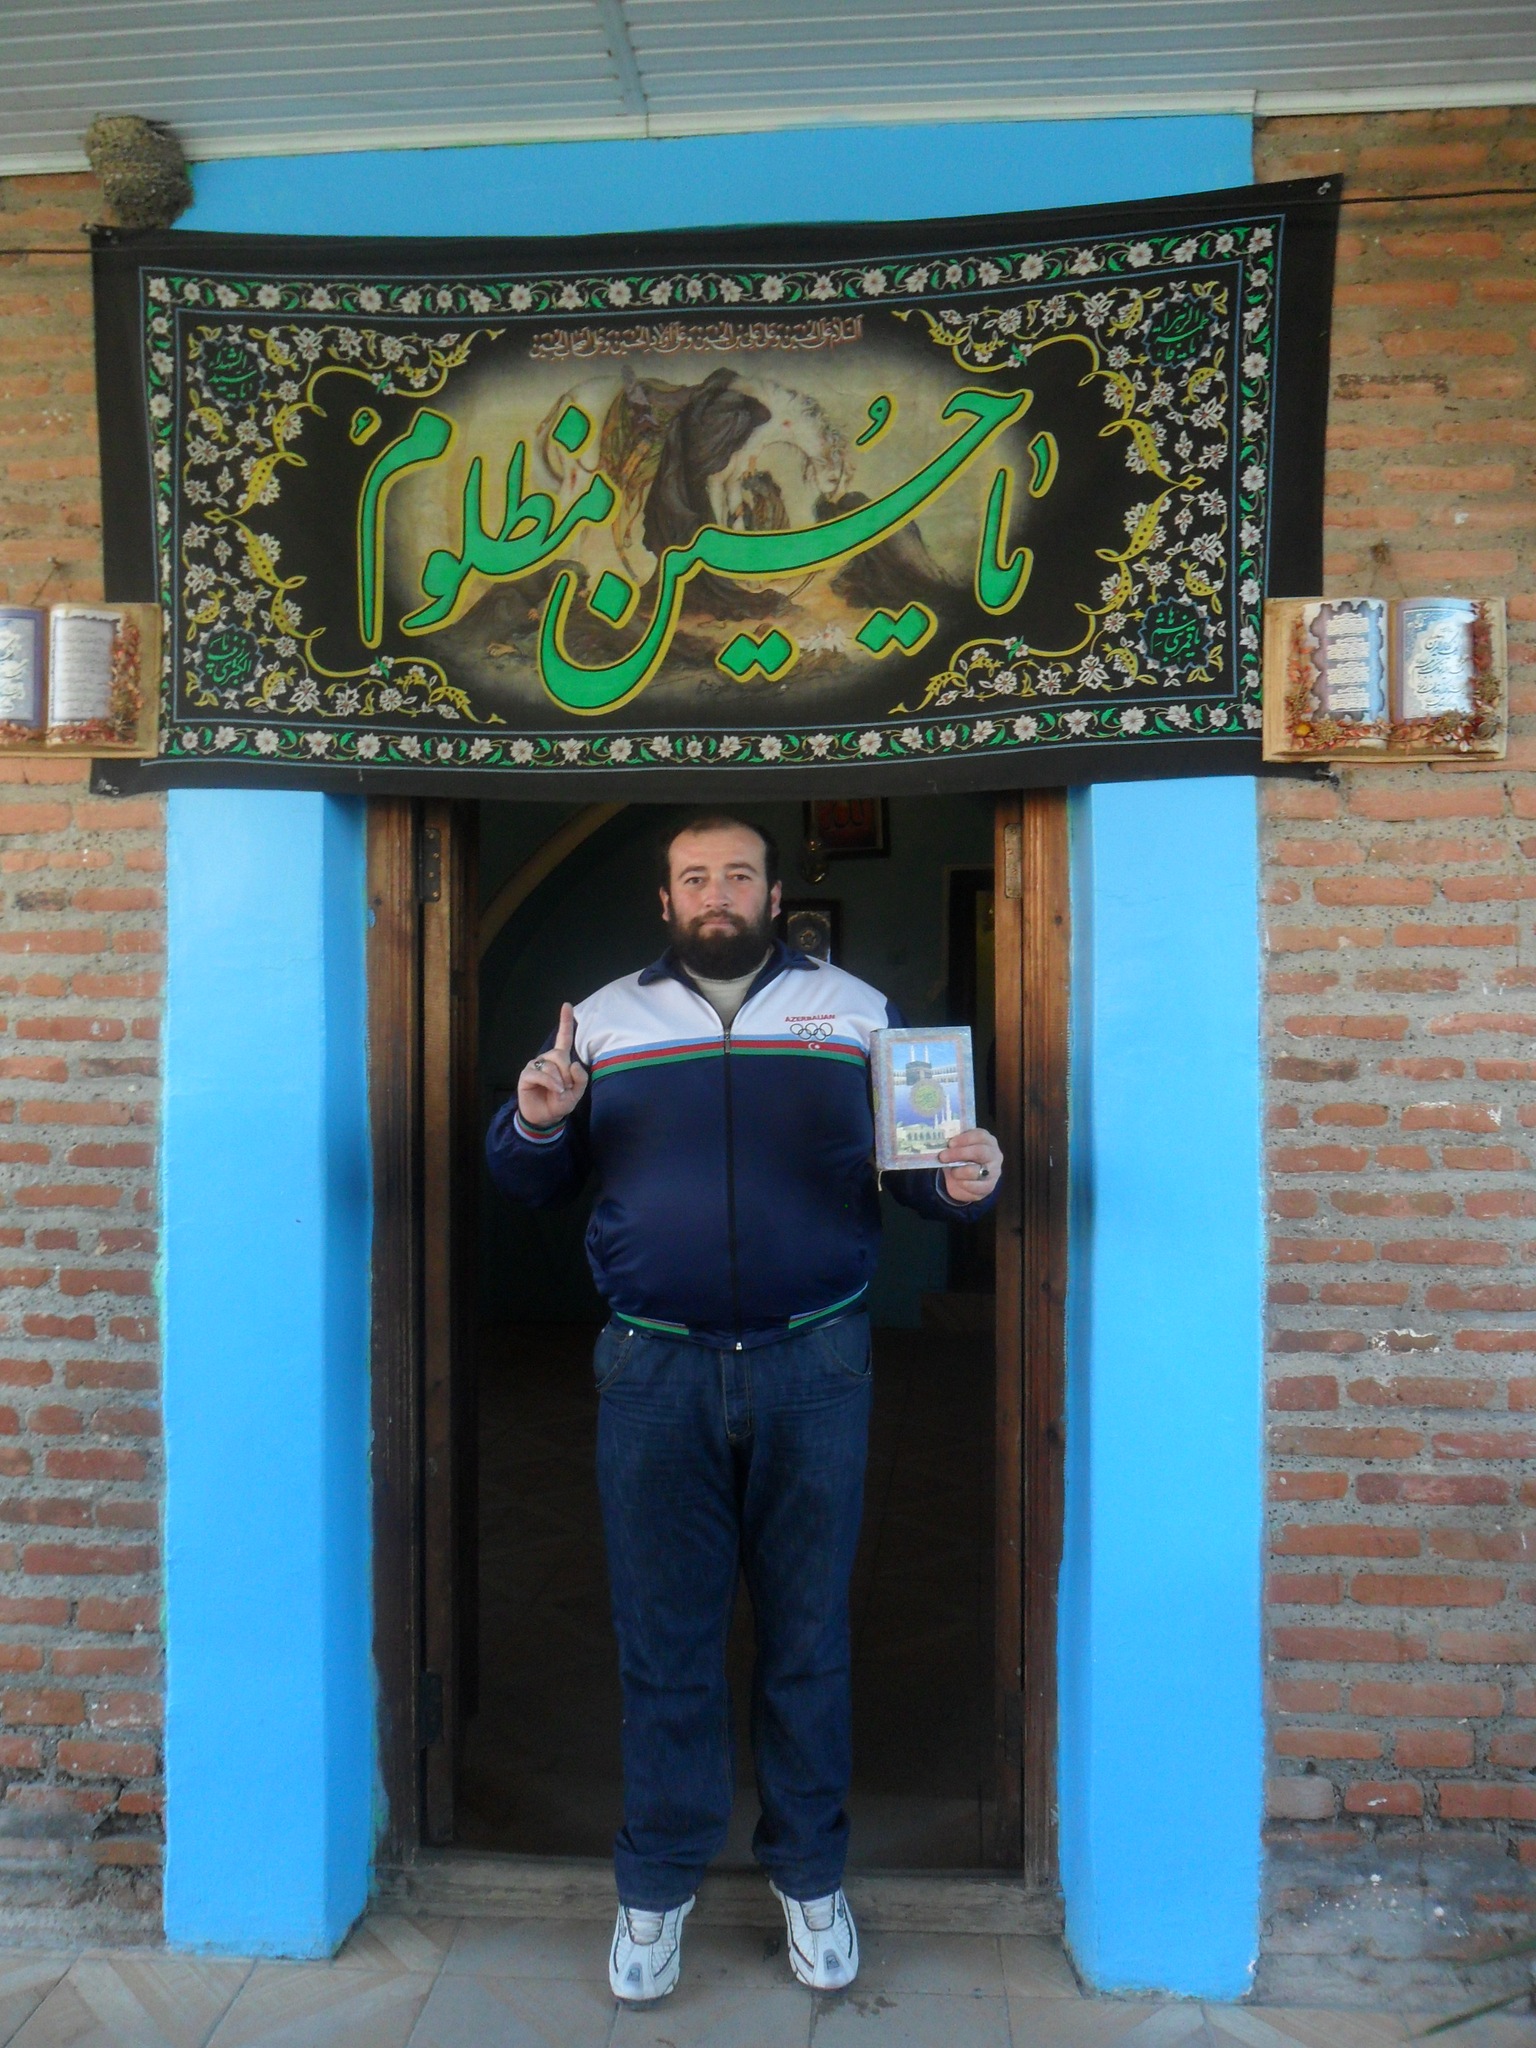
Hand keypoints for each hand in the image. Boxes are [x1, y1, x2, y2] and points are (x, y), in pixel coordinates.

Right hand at [517, 1002, 587, 1130]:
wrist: (545, 1118)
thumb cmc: (560, 1102)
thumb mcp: (576, 1093)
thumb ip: (580, 1079)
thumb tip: (575, 1064)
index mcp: (560, 1060)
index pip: (564, 1038)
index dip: (565, 1021)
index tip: (567, 1005)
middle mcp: (547, 1059)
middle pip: (560, 1054)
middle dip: (567, 1072)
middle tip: (566, 1087)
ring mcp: (535, 1066)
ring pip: (551, 1064)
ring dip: (559, 1080)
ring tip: (559, 1092)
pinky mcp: (527, 1075)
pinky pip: (540, 1073)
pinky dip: (550, 1082)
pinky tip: (554, 1090)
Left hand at [938, 1127, 1002, 1203]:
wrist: (965, 1180)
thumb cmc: (962, 1159)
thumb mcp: (959, 1148)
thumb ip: (954, 1144)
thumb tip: (940, 1143)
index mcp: (988, 1140)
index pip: (980, 1136)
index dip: (964, 1139)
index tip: (950, 1143)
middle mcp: (994, 1155)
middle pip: (979, 1151)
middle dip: (959, 1154)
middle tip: (942, 1156)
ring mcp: (994, 1171)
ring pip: (976, 1171)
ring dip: (959, 1171)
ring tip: (951, 1171)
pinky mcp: (989, 1186)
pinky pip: (975, 1186)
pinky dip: (962, 1184)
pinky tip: (957, 1181)